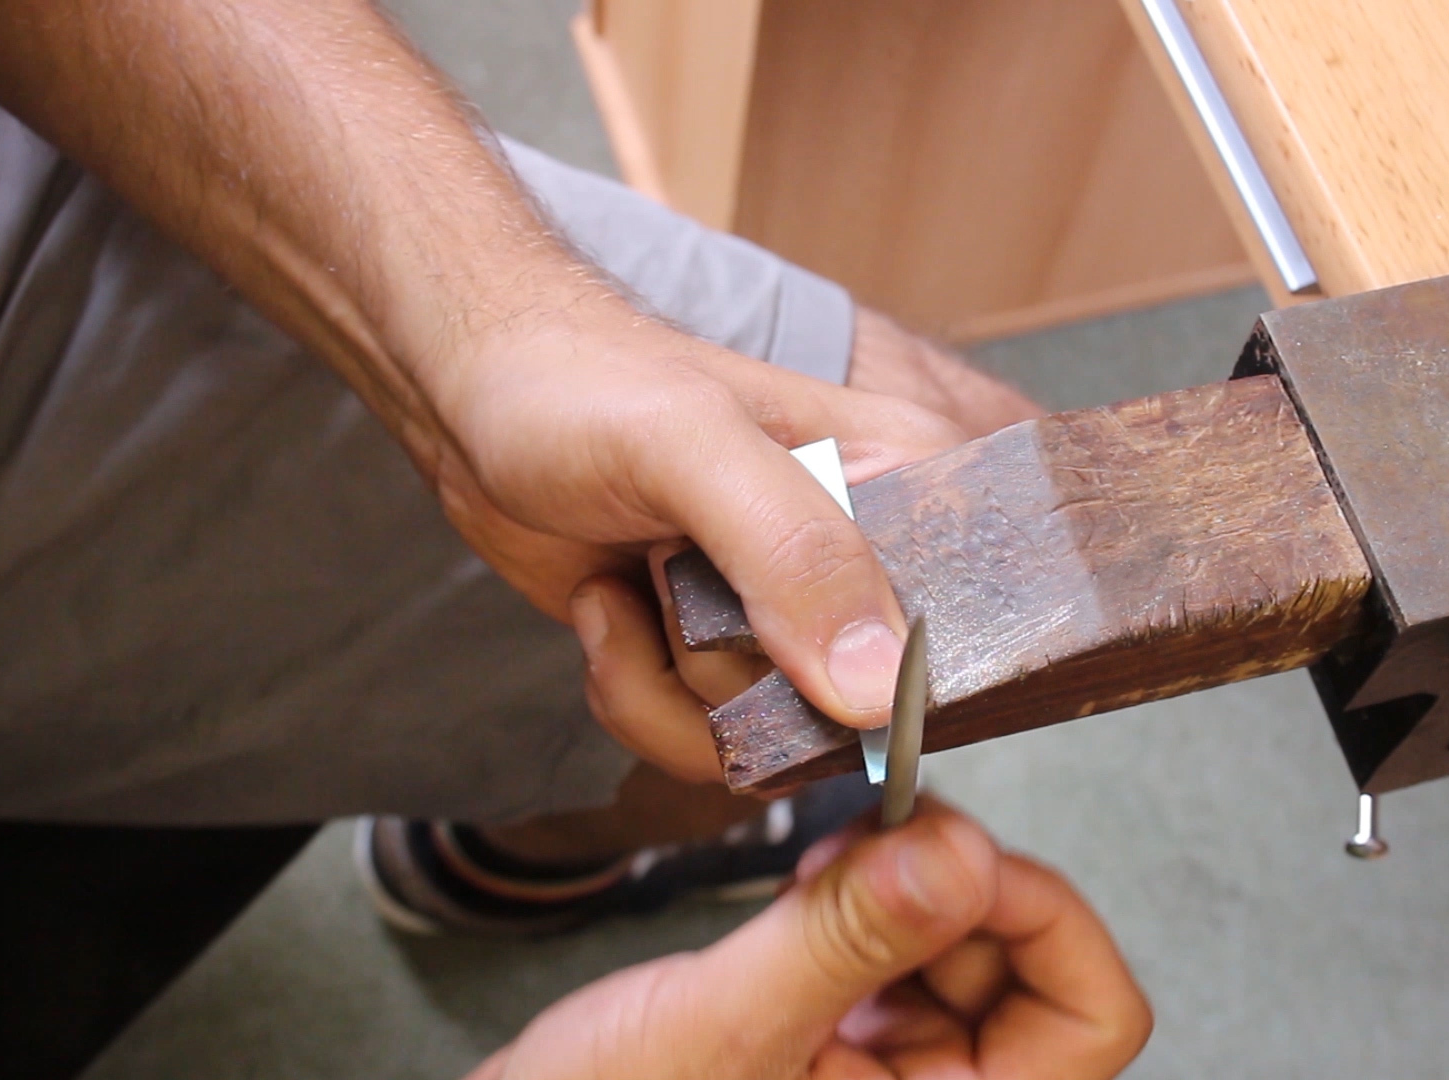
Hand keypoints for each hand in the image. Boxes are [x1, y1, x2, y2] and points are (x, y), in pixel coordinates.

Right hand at [466, 802, 1150, 1079]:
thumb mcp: (727, 1027)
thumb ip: (845, 940)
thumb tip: (961, 854)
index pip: (1095, 1020)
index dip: (1046, 919)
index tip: (955, 854)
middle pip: (1036, 971)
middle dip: (959, 889)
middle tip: (875, 842)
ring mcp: (895, 1078)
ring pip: (968, 948)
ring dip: (908, 886)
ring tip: (823, 870)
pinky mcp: (850, 1040)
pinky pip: (904, 951)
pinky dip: (868, 900)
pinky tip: (809, 889)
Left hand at [556, 306, 1046, 780]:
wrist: (472, 398)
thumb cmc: (580, 381)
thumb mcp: (691, 446)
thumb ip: (794, 554)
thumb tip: (878, 690)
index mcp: (905, 481)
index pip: (976, 621)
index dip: (905, 676)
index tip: (801, 650)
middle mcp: (861, 560)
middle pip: (862, 711)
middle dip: (750, 686)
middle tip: (682, 588)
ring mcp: (788, 616)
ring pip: (776, 744)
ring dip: (673, 691)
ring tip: (631, 587)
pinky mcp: (718, 656)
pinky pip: (704, 744)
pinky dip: (635, 697)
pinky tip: (607, 609)